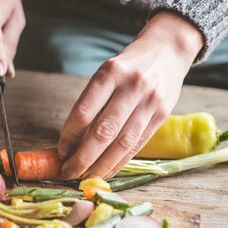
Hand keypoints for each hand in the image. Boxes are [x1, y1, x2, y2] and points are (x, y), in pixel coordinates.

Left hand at [58, 12, 203, 179]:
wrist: (167, 50)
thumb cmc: (128, 66)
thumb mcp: (106, 73)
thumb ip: (92, 103)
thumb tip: (71, 142)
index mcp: (111, 72)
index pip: (84, 111)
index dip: (69, 136)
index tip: (60, 151)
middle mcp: (132, 86)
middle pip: (103, 131)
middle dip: (83, 158)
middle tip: (68, 172)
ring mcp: (150, 101)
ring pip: (122, 143)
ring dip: (101, 165)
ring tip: (85, 177)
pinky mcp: (162, 115)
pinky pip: (137, 145)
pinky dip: (119, 162)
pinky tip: (106, 172)